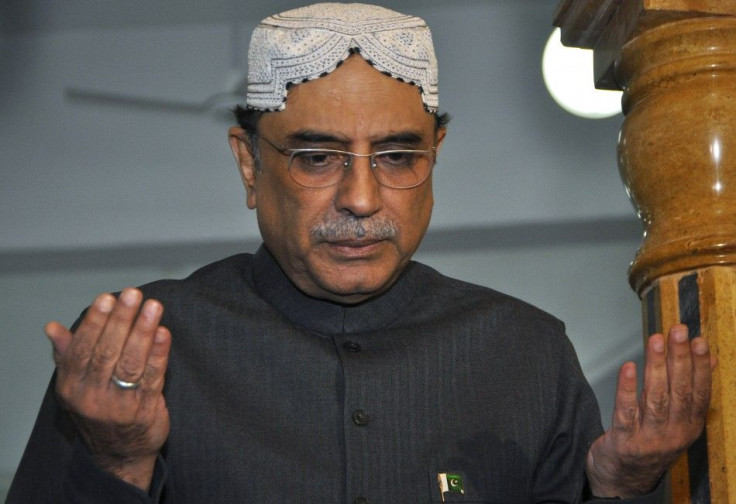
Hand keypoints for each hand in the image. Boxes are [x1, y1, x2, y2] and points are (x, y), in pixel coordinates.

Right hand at [46, 288, 171, 490]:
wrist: (120, 454)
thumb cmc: (100, 410)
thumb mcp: (77, 385)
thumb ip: (68, 354)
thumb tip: (53, 327)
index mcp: (72, 386)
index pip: (82, 349)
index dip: (95, 322)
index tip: (107, 298)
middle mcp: (91, 396)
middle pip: (107, 352)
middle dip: (121, 320)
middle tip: (133, 294)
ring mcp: (118, 405)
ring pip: (130, 362)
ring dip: (143, 331)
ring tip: (153, 306)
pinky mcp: (144, 410)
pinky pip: (152, 377)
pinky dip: (159, 353)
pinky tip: (163, 333)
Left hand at [586, 324, 714, 497]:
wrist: (623, 480)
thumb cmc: (649, 441)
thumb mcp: (677, 419)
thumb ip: (691, 390)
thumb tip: (708, 358)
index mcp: (689, 426)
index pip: (700, 393)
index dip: (700, 366)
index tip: (699, 340)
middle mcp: (673, 433)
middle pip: (680, 392)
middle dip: (680, 359)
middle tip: (678, 331)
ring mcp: (649, 438)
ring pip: (656, 399)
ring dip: (656, 367)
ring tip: (656, 341)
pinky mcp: (624, 441)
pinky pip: (626, 412)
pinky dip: (627, 389)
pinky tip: (628, 368)